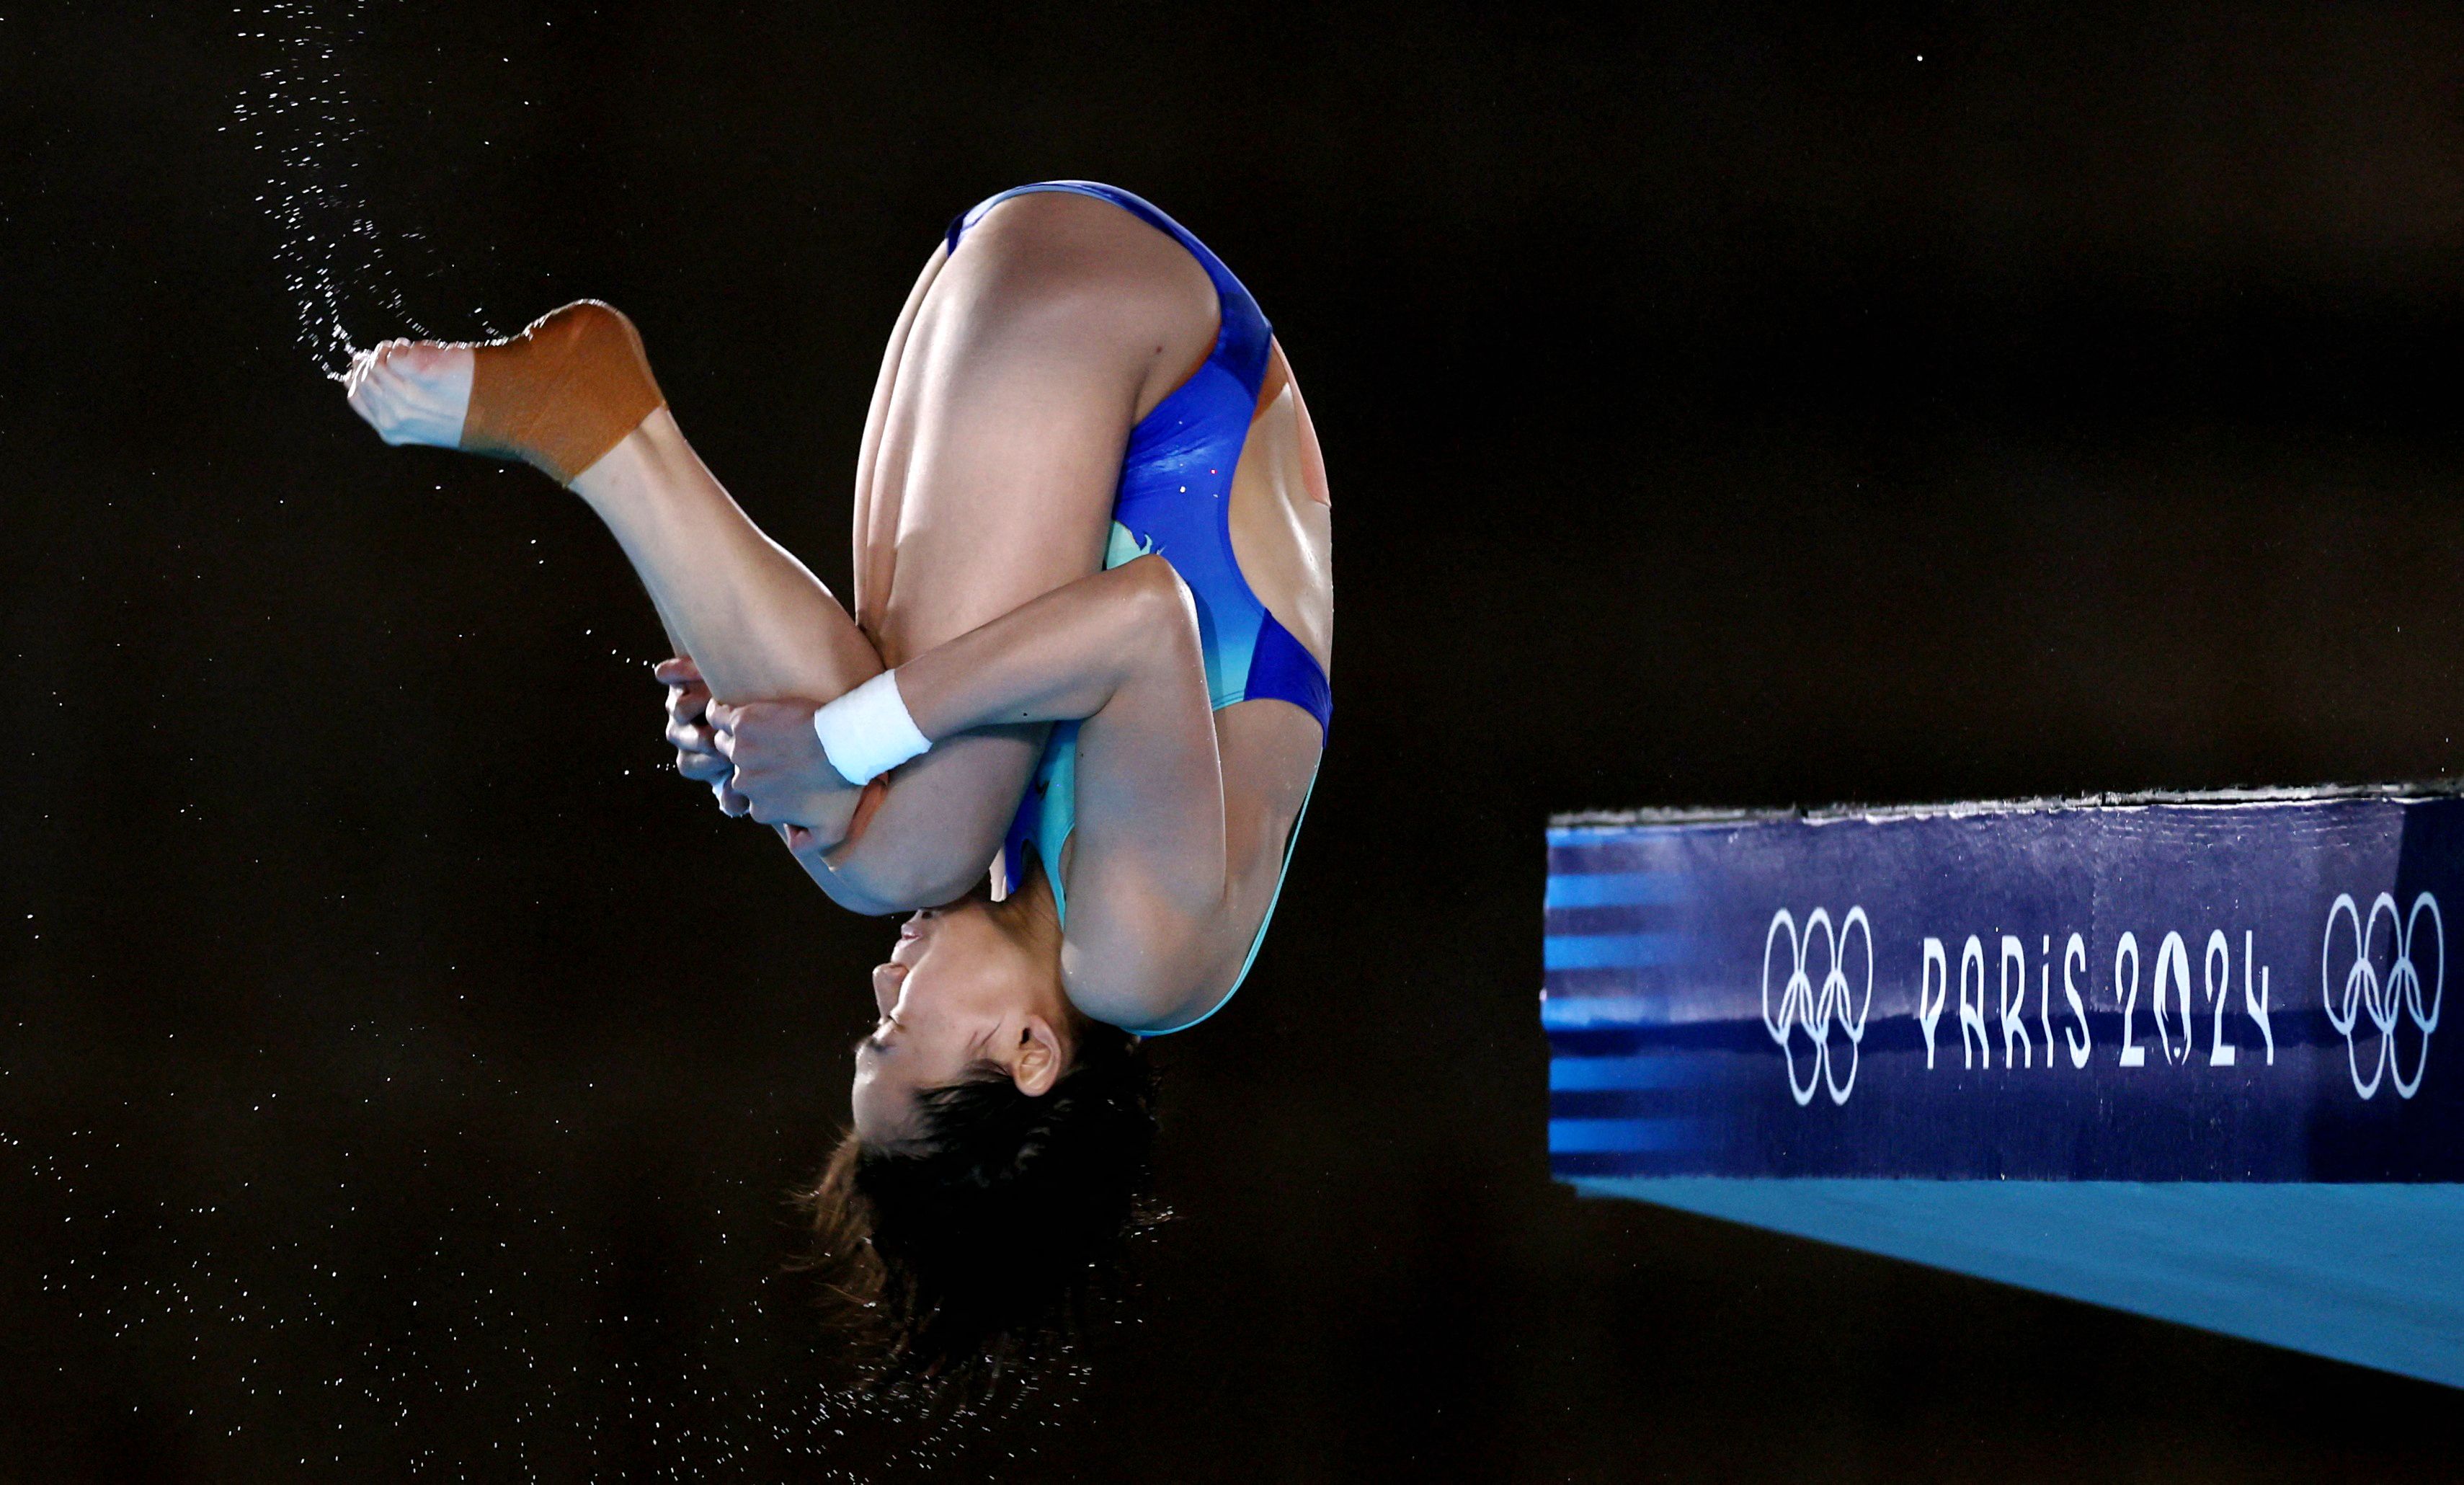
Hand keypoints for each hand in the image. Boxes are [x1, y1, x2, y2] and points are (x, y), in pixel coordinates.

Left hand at [653, 656, 748, 816]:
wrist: (756, 697)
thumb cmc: (758, 743)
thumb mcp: (751, 768)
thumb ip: (741, 789)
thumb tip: (732, 807)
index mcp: (691, 759)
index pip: (691, 765)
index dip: (711, 762)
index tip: (733, 758)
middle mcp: (681, 732)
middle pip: (682, 737)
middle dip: (707, 737)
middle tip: (732, 732)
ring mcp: (677, 703)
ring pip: (678, 709)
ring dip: (701, 705)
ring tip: (728, 702)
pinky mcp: (677, 676)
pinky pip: (667, 675)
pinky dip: (679, 671)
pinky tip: (702, 671)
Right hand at [707, 698, 862, 851]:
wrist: (844, 743)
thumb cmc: (842, 786)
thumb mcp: (833, 828)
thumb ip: (808, 843)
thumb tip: (792, 843)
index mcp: (761, 808)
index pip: (754, 799)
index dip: (767, 785)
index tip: (784, 772)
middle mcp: (744, 784)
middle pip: (739, 771)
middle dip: (752, 762)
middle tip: (775, 748)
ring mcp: (740, 753)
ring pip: (725, 744)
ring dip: (735, 738)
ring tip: (752, 729)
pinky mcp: (742, 724)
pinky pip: (718, 717)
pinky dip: (719, 713)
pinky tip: (728, 711)